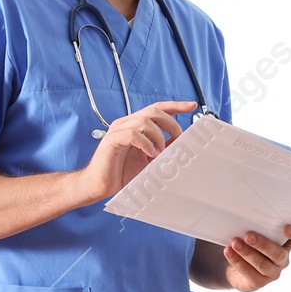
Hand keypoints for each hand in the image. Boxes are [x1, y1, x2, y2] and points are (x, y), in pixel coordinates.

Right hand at [77, 101, 195, 202]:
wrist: (98, 185)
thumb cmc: (120, 173)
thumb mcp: (148, 160)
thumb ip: (161, 149)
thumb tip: (181, 144)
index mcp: (135, 126)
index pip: (157, 108)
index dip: (175, 106)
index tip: (192, 105)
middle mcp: (126, 124)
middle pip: (154, 111)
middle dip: (170, 124)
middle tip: (177, 140)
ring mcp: (118, 131)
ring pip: (144, 120)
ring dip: (157, 136)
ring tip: (158, 153)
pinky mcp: (112, 141)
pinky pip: (132, 134)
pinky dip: (145, 143)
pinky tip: (148, 154)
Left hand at [220, 225, 290, 291]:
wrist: (235, 267)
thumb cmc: (249, 245)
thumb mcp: (255, 233)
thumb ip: (257, 226)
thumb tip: (245, 215)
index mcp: (286, 245)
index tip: (287, 228)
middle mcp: (282, 260)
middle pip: (278, 253)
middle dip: (263, 244)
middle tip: (248, 236)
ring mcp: (272, 273)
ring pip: (262, 264)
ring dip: (247, 252)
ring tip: (235, 243)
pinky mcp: (258, 282)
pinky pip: (249, 273)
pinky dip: (237, 261)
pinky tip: (229, 252)